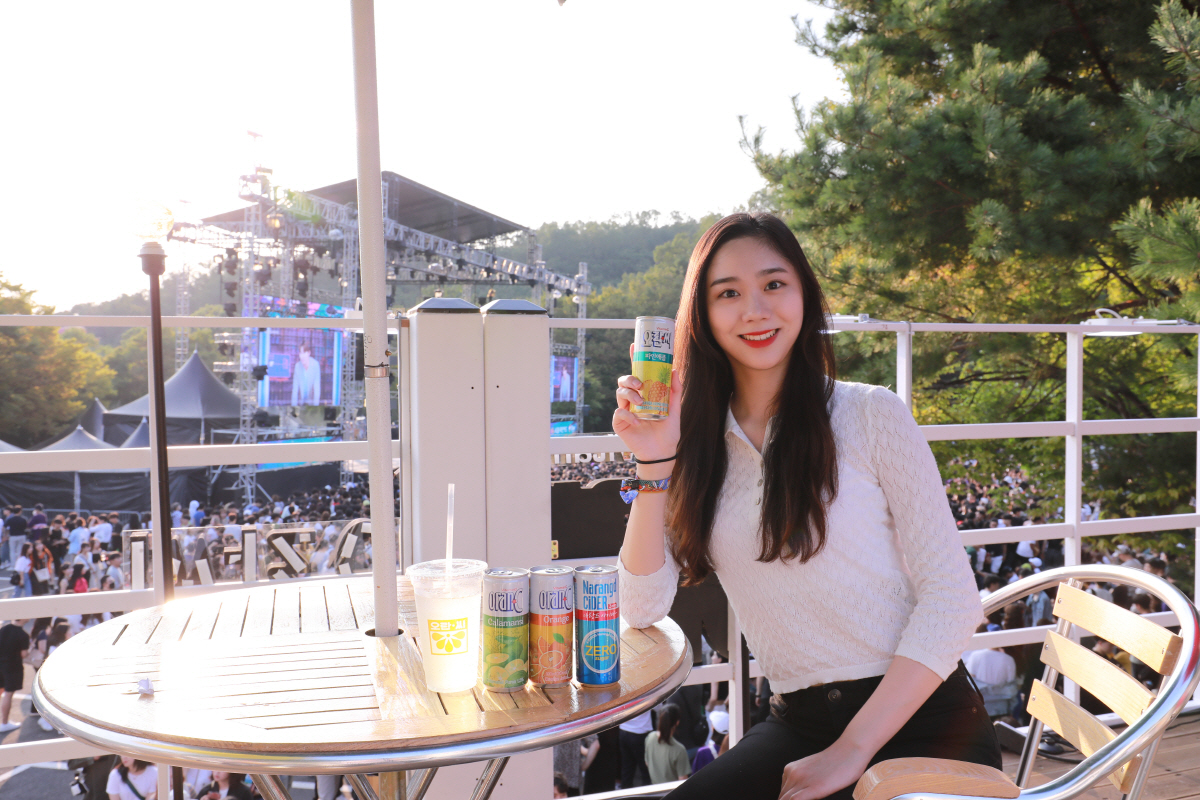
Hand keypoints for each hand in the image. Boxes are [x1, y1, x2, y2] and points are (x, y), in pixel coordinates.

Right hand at [612, 344, 682, 463]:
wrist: (662, 452)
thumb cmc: (668, 432)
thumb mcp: (675, 410)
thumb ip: (675, 391)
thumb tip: (675, 370)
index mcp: (645, 394)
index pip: (638, 374)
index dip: (634, 359)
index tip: (634, 346)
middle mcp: (633, 400)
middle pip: (624, 381)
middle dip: (630, 378)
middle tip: (640, 384)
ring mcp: (625, 410)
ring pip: (620, 393)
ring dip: (629, 395)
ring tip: (641, 402)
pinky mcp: (620, 423)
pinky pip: (619, 413)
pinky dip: (627, 415)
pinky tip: (637, 421)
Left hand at [777, 741, 870, 799]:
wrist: (850, 750)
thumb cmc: (835, 763)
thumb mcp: (811, 771)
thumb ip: (803, 781)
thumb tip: (798, 796)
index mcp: (790, 770)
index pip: (782, 795)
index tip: (799, 799)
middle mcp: (791, 773)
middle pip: (782, 798)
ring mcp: (801, 780)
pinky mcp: (813, 788)